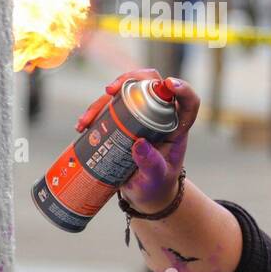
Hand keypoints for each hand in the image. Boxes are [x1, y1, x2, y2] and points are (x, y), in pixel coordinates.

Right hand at [75, 69, 199, 212]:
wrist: (144, 191)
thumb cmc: (157, 184)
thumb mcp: (156, 178)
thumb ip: (151, 164)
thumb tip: (139, 144)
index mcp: (176, 127)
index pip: (188, 103)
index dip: (183, 89)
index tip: (169, 84)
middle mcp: (160, 115)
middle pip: (150, 85)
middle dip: (128, 80)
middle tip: (109, 91)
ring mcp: (141, 115)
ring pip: (124, 94)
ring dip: (102, 101)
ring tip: (86, 122)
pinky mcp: (123, 120)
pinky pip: (109, 108)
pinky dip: (94, 114)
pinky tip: (82, 127)